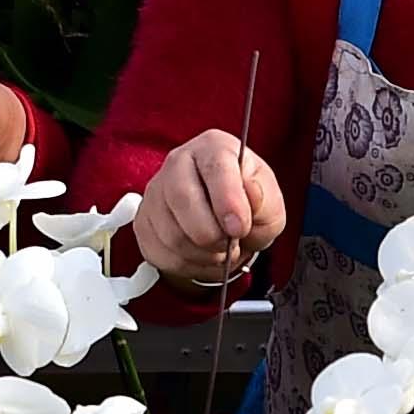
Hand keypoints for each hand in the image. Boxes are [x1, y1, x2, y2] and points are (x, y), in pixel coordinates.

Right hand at [132, 128, 286, 291]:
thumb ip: (265, 200)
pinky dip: (189, 265)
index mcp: (214, 148)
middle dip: (213, 235)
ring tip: (220, 251)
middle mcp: (178, 163)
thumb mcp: (269, 203)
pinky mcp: (144, 222)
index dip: (227, 201)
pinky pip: (162, 253)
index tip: (239, 227)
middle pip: (183, 199)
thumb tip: (251, 194)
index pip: (215, 168)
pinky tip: (202, 256)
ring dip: (203, 254)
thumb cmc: (246, 204)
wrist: (224, 221)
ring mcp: (156, 192)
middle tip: (231, 244)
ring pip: (172, 234)